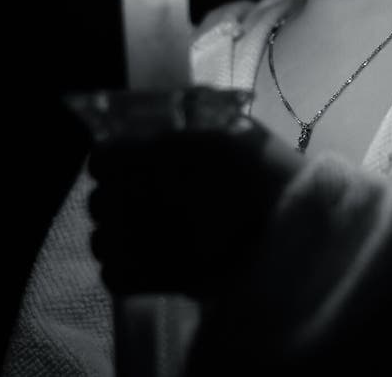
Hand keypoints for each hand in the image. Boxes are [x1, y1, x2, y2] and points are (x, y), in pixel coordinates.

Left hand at [88, 109, 302, 300]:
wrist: (294, 228)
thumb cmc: (266, 169)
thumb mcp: (232, 124)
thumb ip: (192, 113)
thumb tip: (162, 112)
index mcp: (157, 152)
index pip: (101, 158)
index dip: (112, 159)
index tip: (128, 161)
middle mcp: (140, 194)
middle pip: (97, 199)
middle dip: (115, 196)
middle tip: (140, 195)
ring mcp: (144, 240)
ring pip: (101, 238)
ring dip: (117, 232)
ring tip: (145, 229)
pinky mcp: (154, 279)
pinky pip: (114, 274)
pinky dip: (124, 267)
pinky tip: (148, 257)